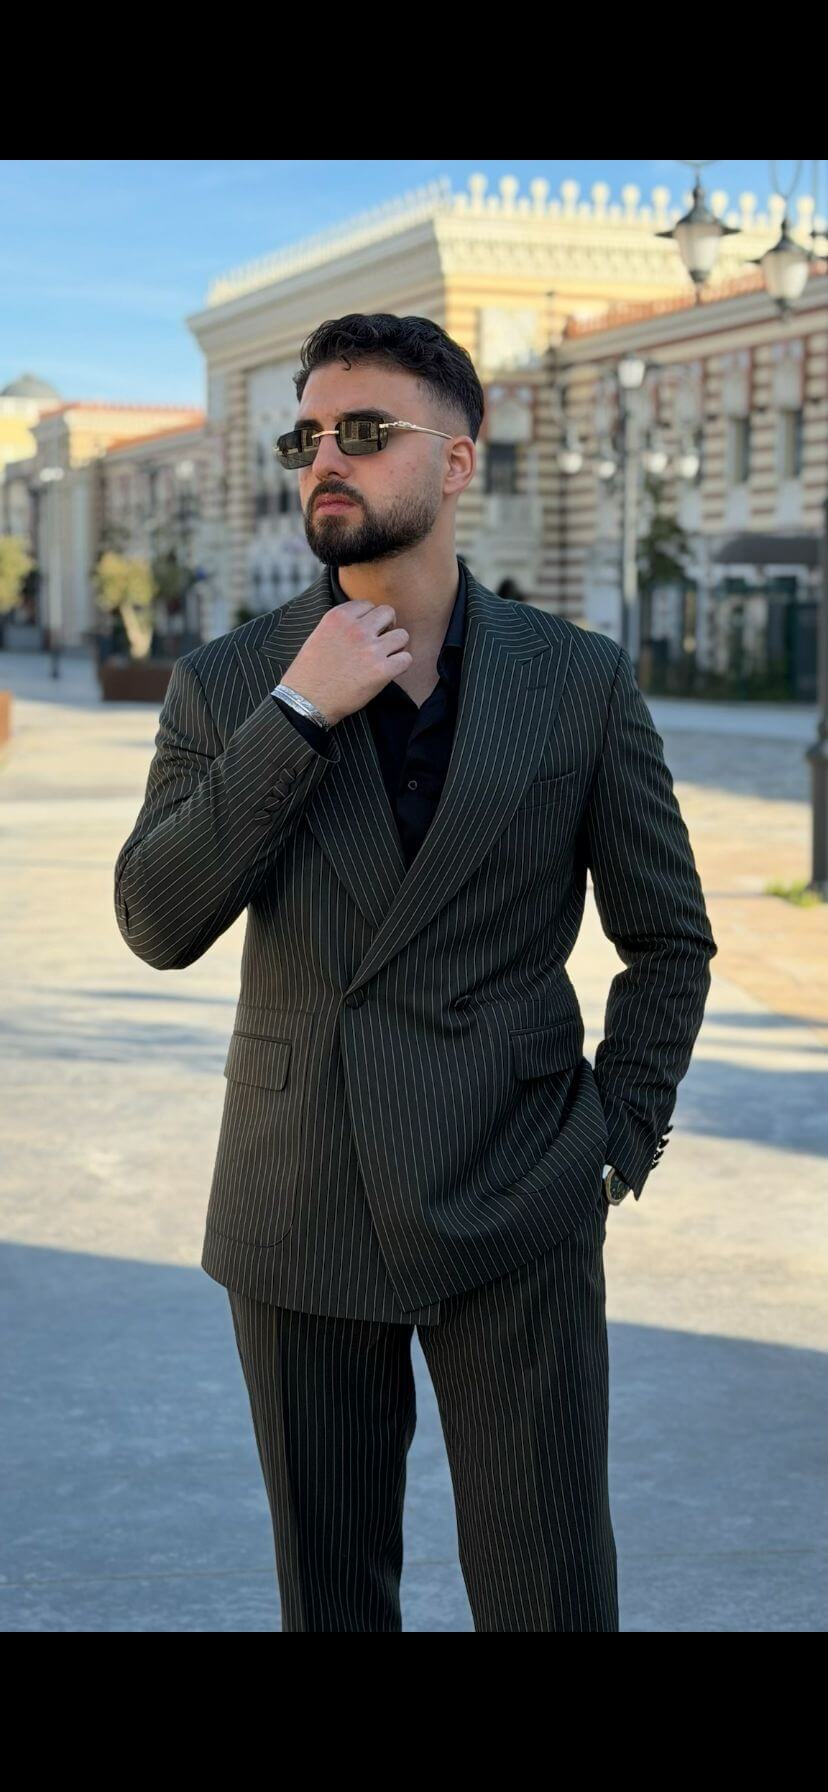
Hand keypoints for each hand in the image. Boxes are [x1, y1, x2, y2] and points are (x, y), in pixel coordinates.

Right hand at [282, 599, 412, 725]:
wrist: (306, 702)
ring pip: (402, 635)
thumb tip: (360, 622)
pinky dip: (400, 665)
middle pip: (388, 613)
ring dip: (396, 646)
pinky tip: (389, 671)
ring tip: (385, 657)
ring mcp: (371, 649)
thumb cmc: (309, 673)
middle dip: (386, 626)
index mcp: (338, 617)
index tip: (365, 631)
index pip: (368, 605)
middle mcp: (356, 629)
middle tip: (380, 640)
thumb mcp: (318, 636)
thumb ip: (340, 625)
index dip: (369, 618)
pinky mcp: (382, 670)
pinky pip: (406, 659)